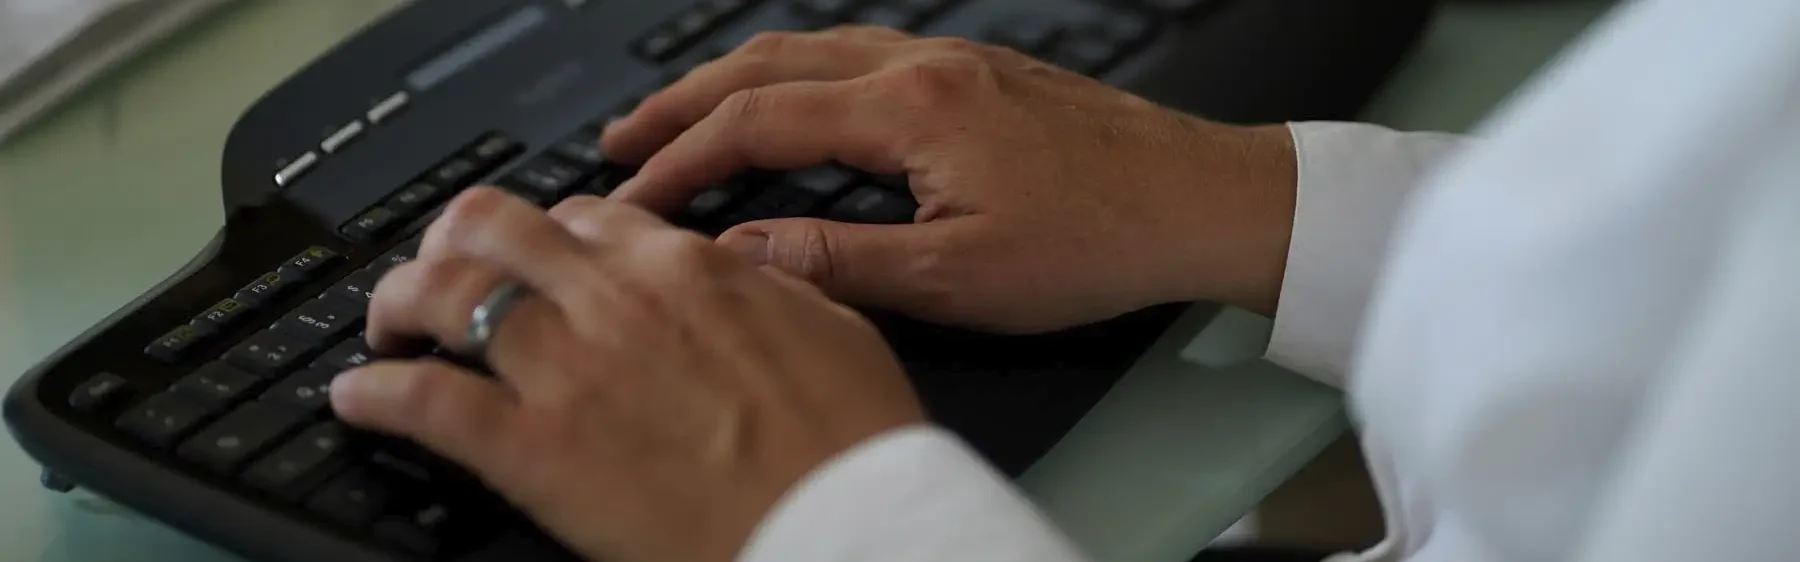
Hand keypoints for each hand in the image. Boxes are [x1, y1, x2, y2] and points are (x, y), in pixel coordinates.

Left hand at [329, 188, 925, 561]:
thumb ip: (764, 285)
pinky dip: (377, 395)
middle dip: (454, 242)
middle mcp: (614, 299)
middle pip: (494, 229)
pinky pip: (425, 401)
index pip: (586, 214)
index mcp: (687, 267)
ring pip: (443, 294)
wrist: (847, 522)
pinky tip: (359, 399)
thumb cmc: (852, 441)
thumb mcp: (830, 324)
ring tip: (388, 328)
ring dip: (401, 303)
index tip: (538, 255)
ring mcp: (567, 369)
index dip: (548, 232)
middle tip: (441, 271)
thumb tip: (738, 269)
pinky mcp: (533, 449)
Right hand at [603, 26, 1299, 331]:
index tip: (631, 196)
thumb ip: (842, 263)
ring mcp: (954, 60)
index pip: (758, 124)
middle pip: (770, 65)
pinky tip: (795, 102)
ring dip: (737, 82)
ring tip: (686, 118)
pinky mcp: (979, 72)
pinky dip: (799, 76)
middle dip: (685, 103)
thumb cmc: (1102, 240)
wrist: (1206, 201)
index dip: (682, 162)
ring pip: (812, 49)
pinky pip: (859, 54)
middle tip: (624, 140)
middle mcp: (925, 65)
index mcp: (912, 109)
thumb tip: (744, 255)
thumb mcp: (962, 278)